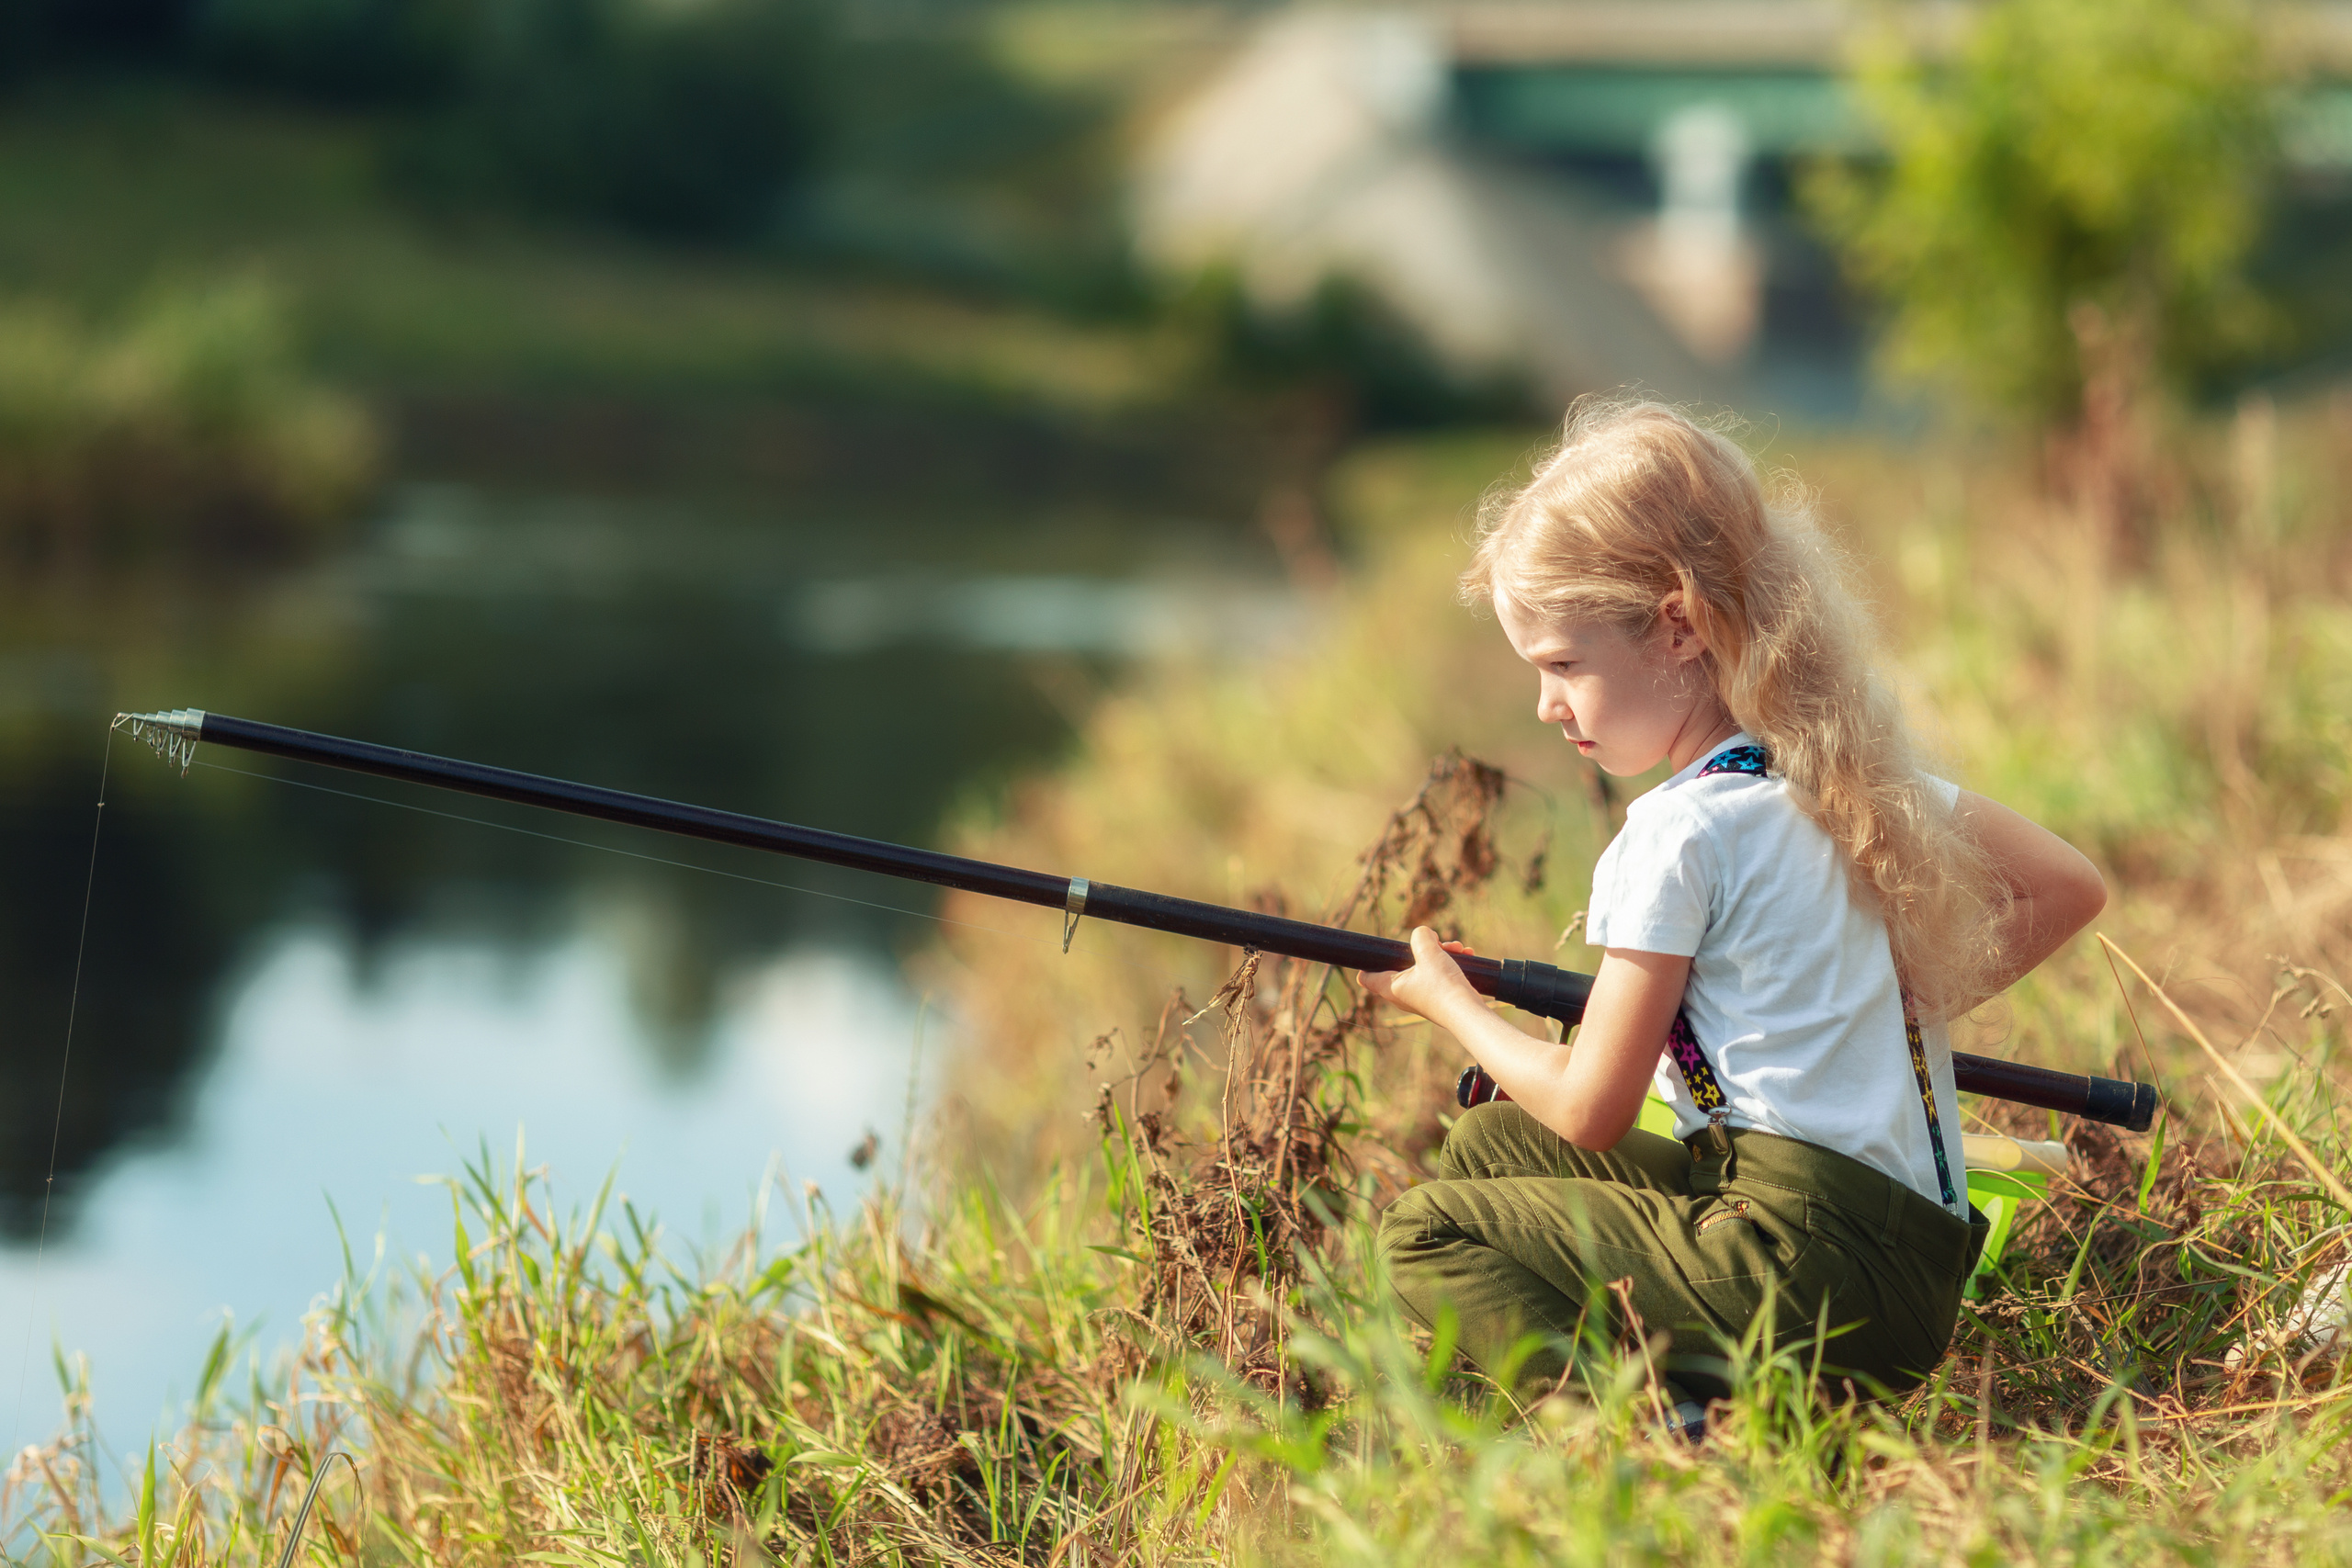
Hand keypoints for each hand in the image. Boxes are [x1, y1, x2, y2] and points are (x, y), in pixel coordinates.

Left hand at [1357, 926, 1482, 1026]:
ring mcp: (1421, 997)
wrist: (1468, 1011)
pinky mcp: (1438, 998)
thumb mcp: (1429, 951)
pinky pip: (1439, 975)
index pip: (1366, 977)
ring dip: (1441, 953)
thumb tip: (1424, 935)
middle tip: (1434, 943)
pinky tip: (1465, 955)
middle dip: (1420, 950)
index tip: (1380, 950)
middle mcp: (1403, 995)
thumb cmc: (1443, 985)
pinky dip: (1450, 963)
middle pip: (1401, 965)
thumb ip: (1421, 936)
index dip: (1368, 962)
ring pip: (1425, 967)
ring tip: (1455, 947)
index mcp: (1390, 986)